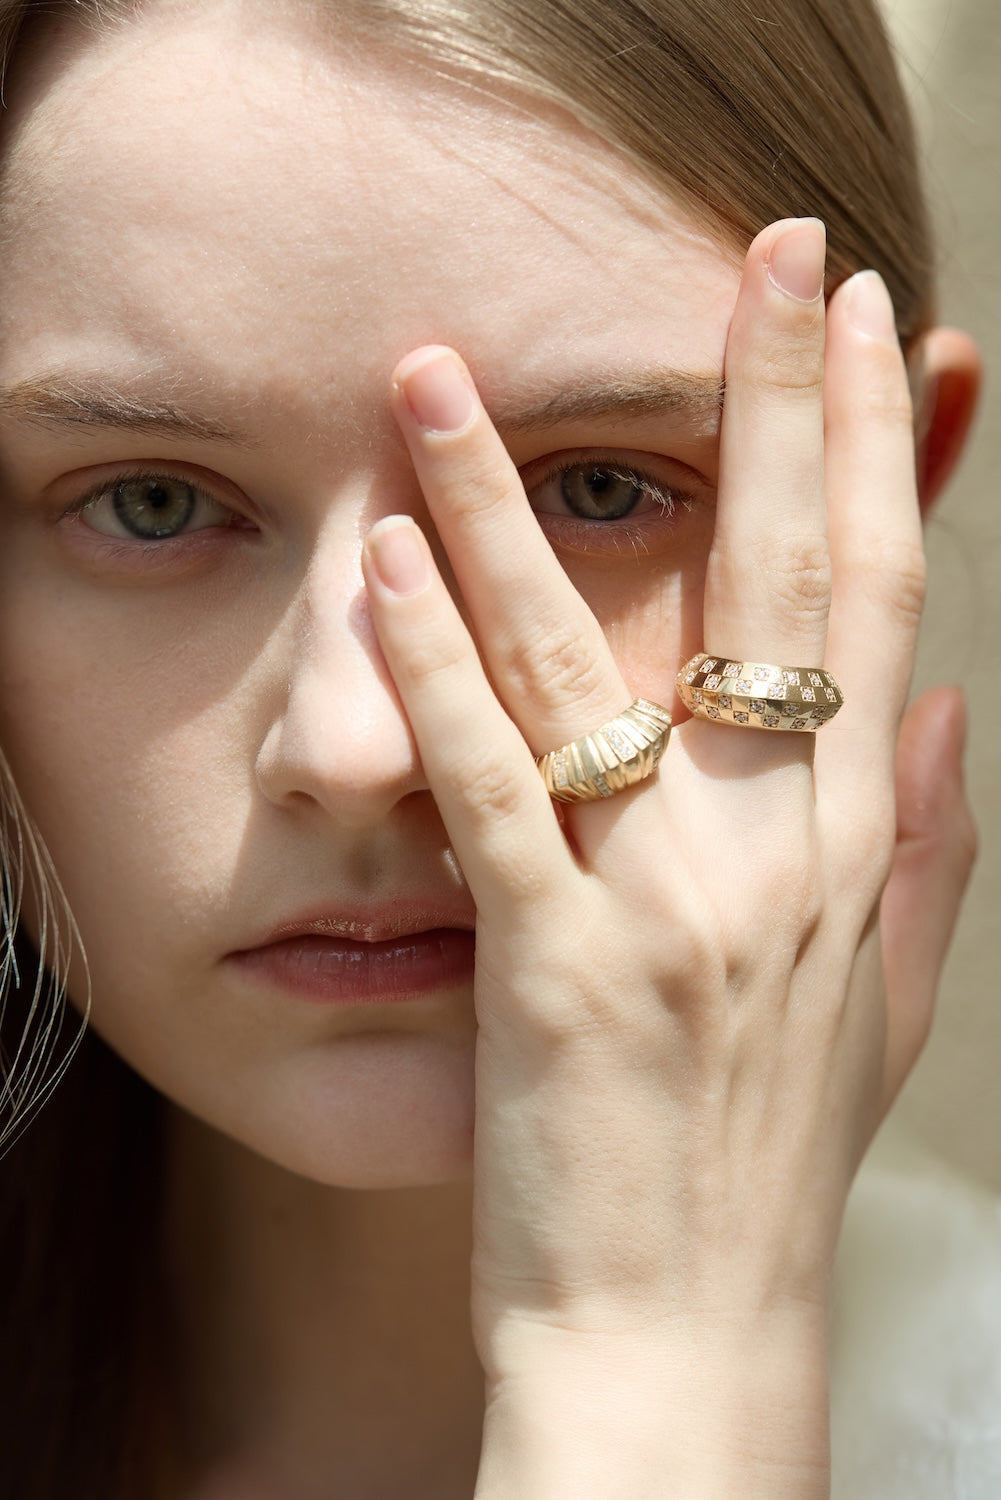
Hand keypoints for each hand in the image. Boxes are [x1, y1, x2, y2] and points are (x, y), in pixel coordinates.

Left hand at [361, 220, 972, 1495]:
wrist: (693, 1335)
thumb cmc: (769, 1168)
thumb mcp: (881, 1008)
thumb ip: (924, 852)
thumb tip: (952, 712)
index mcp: (848, 847)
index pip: (879, 603)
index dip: (881, 451)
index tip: (872, 325)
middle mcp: (772, 848)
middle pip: (777, 583)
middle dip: (775, 402)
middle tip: (767, 253)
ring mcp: (662, 900)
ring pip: (588, 658)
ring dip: (506, 501)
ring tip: (443, 374)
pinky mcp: (549, 962)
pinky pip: (488, 784)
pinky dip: (432, 668)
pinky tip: (384, 563)